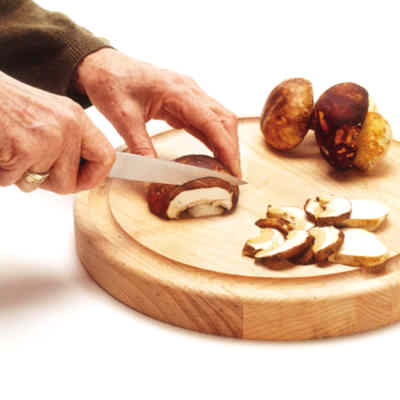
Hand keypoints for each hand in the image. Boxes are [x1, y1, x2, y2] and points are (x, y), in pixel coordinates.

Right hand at [0, 72, 114, 193]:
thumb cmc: (4, 105)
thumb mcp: (47, 117)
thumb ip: (67, 144)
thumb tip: (80, 176)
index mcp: (75, 117)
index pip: (105, 158)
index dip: (93, 177)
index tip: (81, 182)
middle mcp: (66, 126)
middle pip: (70, 182)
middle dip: (47, 183)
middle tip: (29, 165)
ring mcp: (47, 138)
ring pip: (40, 185)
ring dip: (20, 176)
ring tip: (9, 149)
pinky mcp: (23, 149)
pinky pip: (12, 181)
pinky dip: (0, 172)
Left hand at [75, 49, 240, 176]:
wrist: (102, 66)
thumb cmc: (112, 84)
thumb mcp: (123, 118)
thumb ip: (141, 145)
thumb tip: (154, 172)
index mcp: (177, 91)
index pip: (212, 121)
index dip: (225, 147)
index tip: (232, 169)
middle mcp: (189, 90)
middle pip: (224, 119)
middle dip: (232, 148)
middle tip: (232, 176)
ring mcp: (189, 94)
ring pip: (219, 119)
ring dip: (226, 143)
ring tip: (227, 169)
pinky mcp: (184, 101)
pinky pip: (206, 120)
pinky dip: (214, 138)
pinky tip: (214, 155)